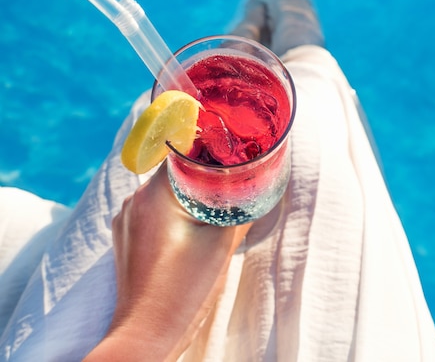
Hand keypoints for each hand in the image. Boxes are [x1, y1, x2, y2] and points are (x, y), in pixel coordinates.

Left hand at [85, 163, 248, 360]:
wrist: (147, 334)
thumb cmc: (184, 290)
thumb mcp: (222, 244)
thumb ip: (241, 208)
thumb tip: (258, 187)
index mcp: (155, 194)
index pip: (186, 151)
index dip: (213, 149)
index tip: (235, 152)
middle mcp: (134, 200)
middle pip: (176, 171)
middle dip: (204, 175)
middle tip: (231, 183)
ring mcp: (126, 219)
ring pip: (165, 190)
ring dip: (189, 194)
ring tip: (213, 210)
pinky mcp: (126, 236)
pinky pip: (153, 209)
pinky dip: (173, 211)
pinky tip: (191, 229)